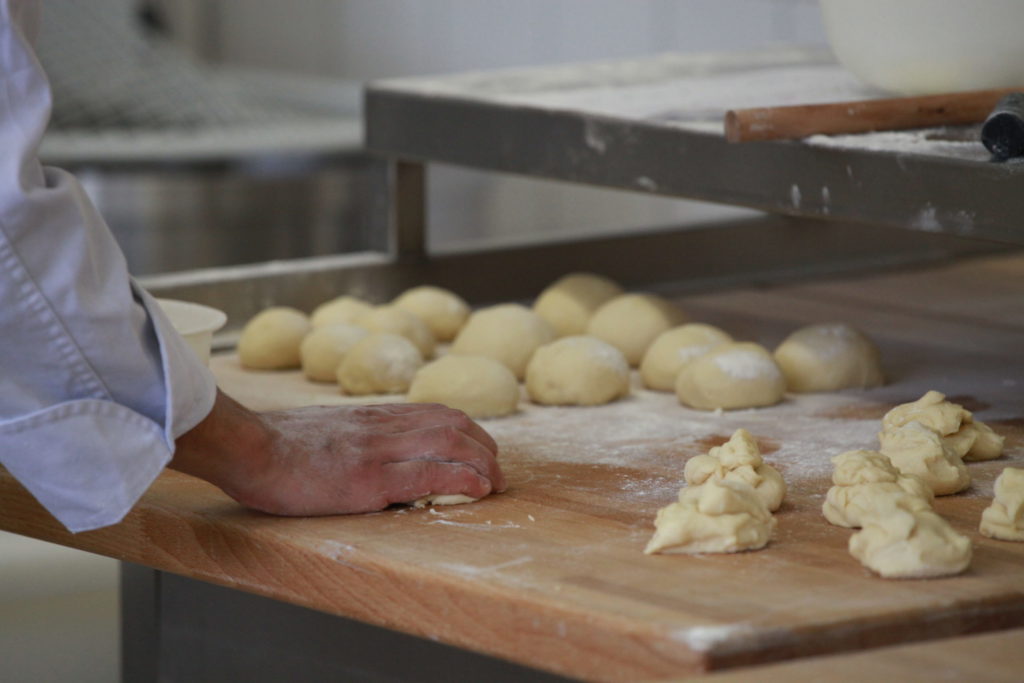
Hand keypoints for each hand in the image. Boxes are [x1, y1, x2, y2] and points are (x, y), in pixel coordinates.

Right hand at [171, 390, 504, 515]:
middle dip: (484, 446)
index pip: (434, 413)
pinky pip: (428, 474)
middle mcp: (382, 428)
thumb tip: (364, 452)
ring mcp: (378, 451)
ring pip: (450, 444)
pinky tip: (479, 489)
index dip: (466, 429)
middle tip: (498, 470)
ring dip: (483, 463)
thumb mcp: (323, 430)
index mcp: (371, 417)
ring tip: (497, 483)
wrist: (247, 447)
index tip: (480, 447)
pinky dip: (462, 479)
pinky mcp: (369, 479)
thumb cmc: (273, 445)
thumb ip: (351, 436)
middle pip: (452, 424)